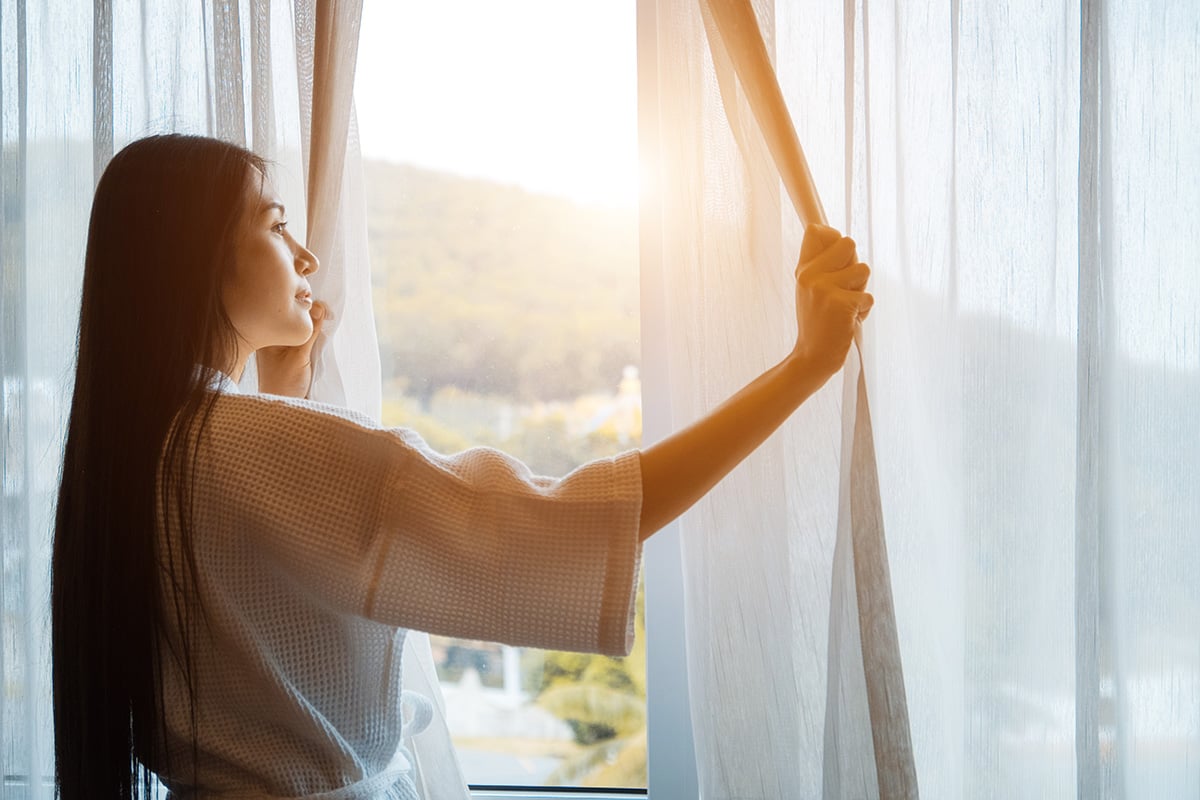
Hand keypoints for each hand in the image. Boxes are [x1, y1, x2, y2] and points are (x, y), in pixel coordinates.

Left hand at [256, 301, 329, 397]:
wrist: (284, 407)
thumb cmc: (284, 384)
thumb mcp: (300, 356)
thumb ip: (310, 333)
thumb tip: (319, 306)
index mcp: (266, 334)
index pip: (284, 311)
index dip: (303, 305)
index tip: (322, 307)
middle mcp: (271, 336)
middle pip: (292, 316)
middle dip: (309, 312)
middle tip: (326, 313)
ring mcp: (280, 343)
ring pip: (298, 326)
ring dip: (311, 324)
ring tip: (324, 321)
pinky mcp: (290, 351)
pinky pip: (302, 335)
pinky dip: (312, 333)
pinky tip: (320, 333)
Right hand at [791, 224, 872, 377]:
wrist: (812, 357)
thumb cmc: (819, 324)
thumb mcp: (811, 290)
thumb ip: (823, 264)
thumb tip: (836, 236)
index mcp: (803, 269)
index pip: (817, 231)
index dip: (835, 239)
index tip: (838, 256)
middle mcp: (810, 275)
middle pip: (848, 243)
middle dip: (855, 266)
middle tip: (845, 289)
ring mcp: (824, 288)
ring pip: (863, 270)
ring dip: (861, 291)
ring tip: (846, 307)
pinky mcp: (840, 303)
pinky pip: (868, 297)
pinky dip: (863, 311)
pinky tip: (848, 321)